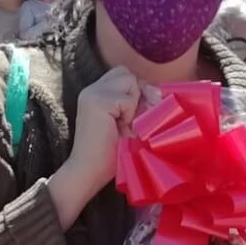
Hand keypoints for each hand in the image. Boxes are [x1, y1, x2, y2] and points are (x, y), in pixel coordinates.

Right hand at [62, 65, 140, 193]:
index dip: (134, 91)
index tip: (134, 115)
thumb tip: (156, 91)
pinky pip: (128, 98)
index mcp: (95, 93)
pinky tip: (118, 128)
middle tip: (130, 119)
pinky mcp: (97, 101)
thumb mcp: (126, 122)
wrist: (88, 172)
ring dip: (132, 103)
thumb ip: (138, 104)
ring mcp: (92, 93)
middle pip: (126, 73)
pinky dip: (129, 114)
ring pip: (129, 80)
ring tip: (122, 124)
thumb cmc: (109, 154)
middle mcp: (91, 89)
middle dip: (135, 93)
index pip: (123, 75)